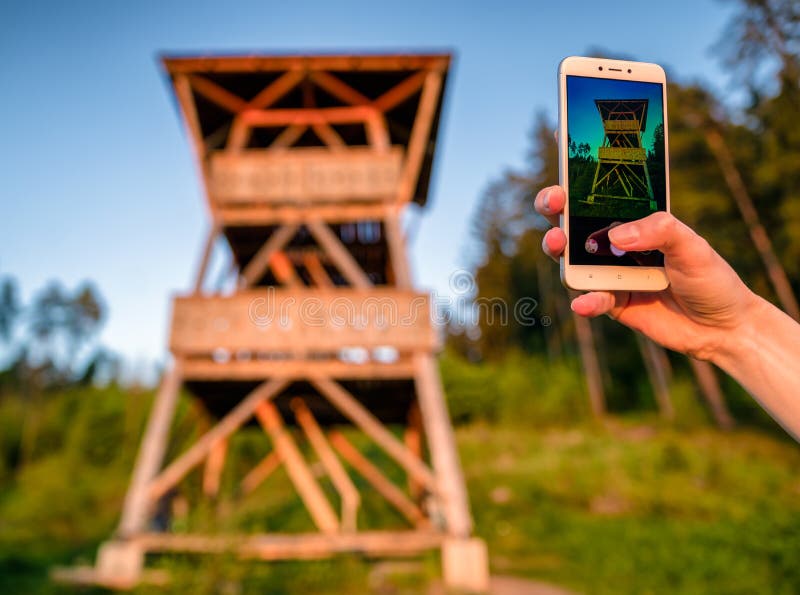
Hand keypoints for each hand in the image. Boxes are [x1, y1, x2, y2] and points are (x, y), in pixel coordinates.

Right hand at [534, 185, 761, 359]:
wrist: (722, 330)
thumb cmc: (711, 279)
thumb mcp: (693, 246)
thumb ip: (659, 231)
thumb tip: (616, 236)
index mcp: (636, 221)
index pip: (602, 194)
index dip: (578, 175)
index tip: (562, 154)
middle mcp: (616, 245)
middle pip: (573, 221)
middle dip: (555, 207)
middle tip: (554, 200)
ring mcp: (610, 274)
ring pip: (571, 258)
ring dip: (558, 248)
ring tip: (558, 242)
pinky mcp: (612, 304)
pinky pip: (592, 299)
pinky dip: (586, 300)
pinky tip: (585, 302)